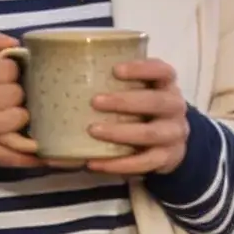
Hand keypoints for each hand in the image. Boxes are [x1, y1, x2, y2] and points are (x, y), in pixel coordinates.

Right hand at [0, 33, 37, 171]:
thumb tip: (17, 42)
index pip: (6, 68)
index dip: (14, 73)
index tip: (10, 78)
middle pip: (14, 94)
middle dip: (19, 96)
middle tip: (12, 100)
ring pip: (16, 119)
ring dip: (21, 119)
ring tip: (13, 117)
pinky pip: (9, 154)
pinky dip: (28, 156)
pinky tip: (41, 152)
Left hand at [70, 56, 188, 177]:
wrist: (172, 142)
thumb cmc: (144, 109)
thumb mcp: (141, 91)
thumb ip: (115, 84)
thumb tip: (59, 83)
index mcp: (167, 85)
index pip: (162, 71)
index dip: (141, 69)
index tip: (116, 69)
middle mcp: (175, 107)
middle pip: (156, 102)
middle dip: (125, 101)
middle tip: (95, 101)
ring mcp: (173, 134)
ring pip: (149, 134)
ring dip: (120, 132)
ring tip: (92, 131)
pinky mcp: (166, 158)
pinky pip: (143, 163)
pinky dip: (117, 164)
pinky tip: (93, 163)